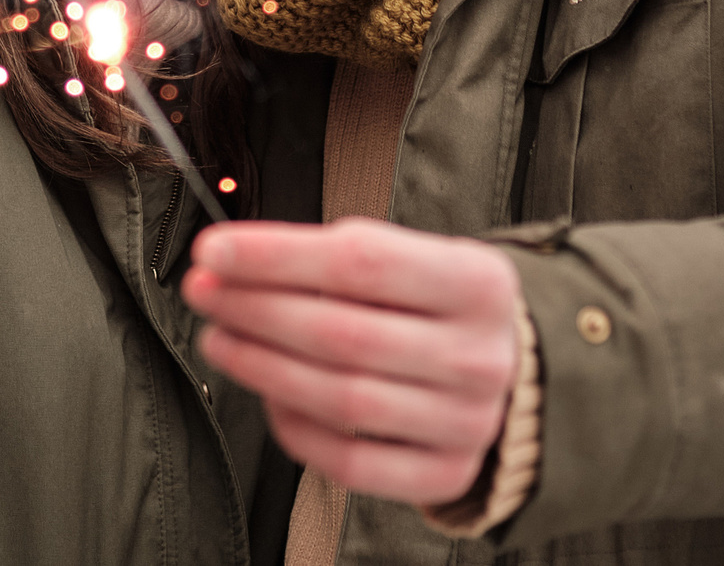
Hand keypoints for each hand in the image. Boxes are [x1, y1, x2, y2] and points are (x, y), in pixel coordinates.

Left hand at [183, 218, 521, 505]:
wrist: (520, 373)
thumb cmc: (445, 306)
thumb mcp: (421, 257)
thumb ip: (341, 257)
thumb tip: (235, 262)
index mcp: (479, 282)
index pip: (360, 260)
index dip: (274, 255)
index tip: (213, 251)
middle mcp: (479, 355)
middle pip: (341, 332)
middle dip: (254, 309)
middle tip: (203, 293)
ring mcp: (466, 422)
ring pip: (340, 398)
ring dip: (261, 366)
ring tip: (219, 338)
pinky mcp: (445, 473)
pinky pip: (350, 461)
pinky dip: (296, 428)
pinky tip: (266, 394)